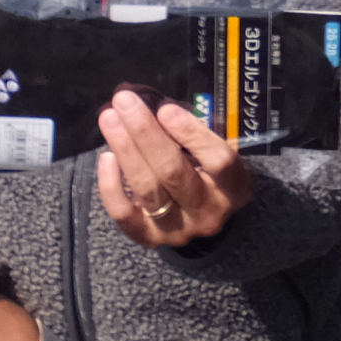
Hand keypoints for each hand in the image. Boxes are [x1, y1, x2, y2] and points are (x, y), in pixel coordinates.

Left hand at [95, 90, 253, 247]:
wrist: (201, 218)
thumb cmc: (208, 174)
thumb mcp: (215, 152)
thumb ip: (193, 135)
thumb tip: (158, 111)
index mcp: (234, 188)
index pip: (217, 161)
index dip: (191, 133)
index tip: (165, 109)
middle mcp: (208, 213)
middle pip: (173, 172)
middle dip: (145, 133)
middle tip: (124, 102)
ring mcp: (178, 230)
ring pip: (147, 189)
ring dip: (125, 149)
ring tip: (109, 119)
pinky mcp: (149, 239)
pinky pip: (125, 214)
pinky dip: (111, 185)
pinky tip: (106, 157)